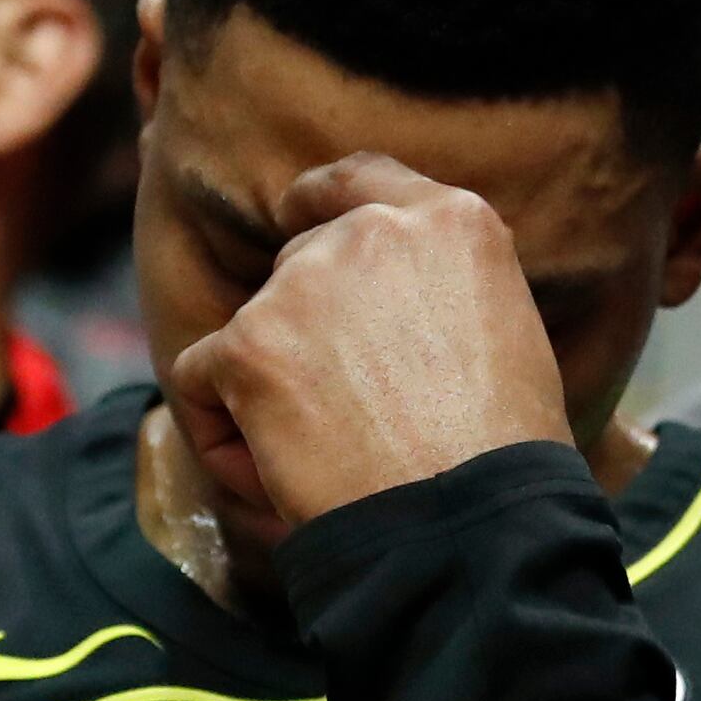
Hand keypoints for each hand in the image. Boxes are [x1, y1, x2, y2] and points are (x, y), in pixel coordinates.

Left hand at [159, 154, 567, 530]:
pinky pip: (199, 380)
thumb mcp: (501, 330)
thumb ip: (434, 286)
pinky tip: (271, 477)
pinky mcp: (245, 342)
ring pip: (251, 330)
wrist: (470, 523)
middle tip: (350, 418)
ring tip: (327, 464)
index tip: (292, 217)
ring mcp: (302, 283)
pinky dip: (219, 432)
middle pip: (298, 265)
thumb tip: (378, 299)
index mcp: (451, 221)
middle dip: (301, 332)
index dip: (316, 199)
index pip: (358, 178)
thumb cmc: (502, 453)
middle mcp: (372, 231)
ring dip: (266, 392)